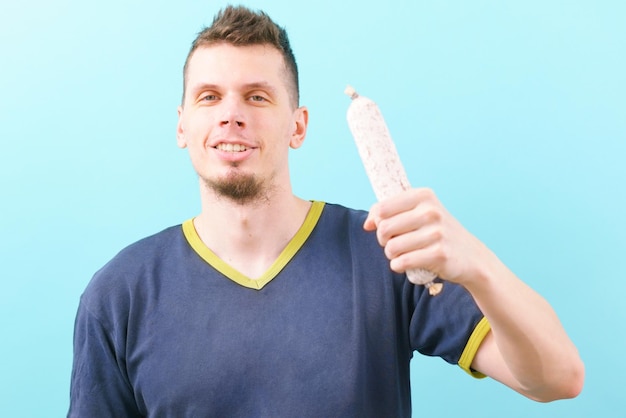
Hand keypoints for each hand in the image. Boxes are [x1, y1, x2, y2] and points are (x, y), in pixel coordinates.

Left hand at [363, 188, 489, 286]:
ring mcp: (437, 233)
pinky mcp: (439, 254)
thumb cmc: (437, 233)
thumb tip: (367, 224)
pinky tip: (407, 264)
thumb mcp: (418, 213)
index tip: (388, 228)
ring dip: (392, 255)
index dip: (378, 222)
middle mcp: (431, 211)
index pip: (382, 208)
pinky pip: (402, 262)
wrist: (471, 256)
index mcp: (424, 195)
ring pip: (391, 248)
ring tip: (404, 254)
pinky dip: (398, 266)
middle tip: (395, 244)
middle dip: (384, 240)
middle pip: (384, 229)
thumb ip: (390, 212)